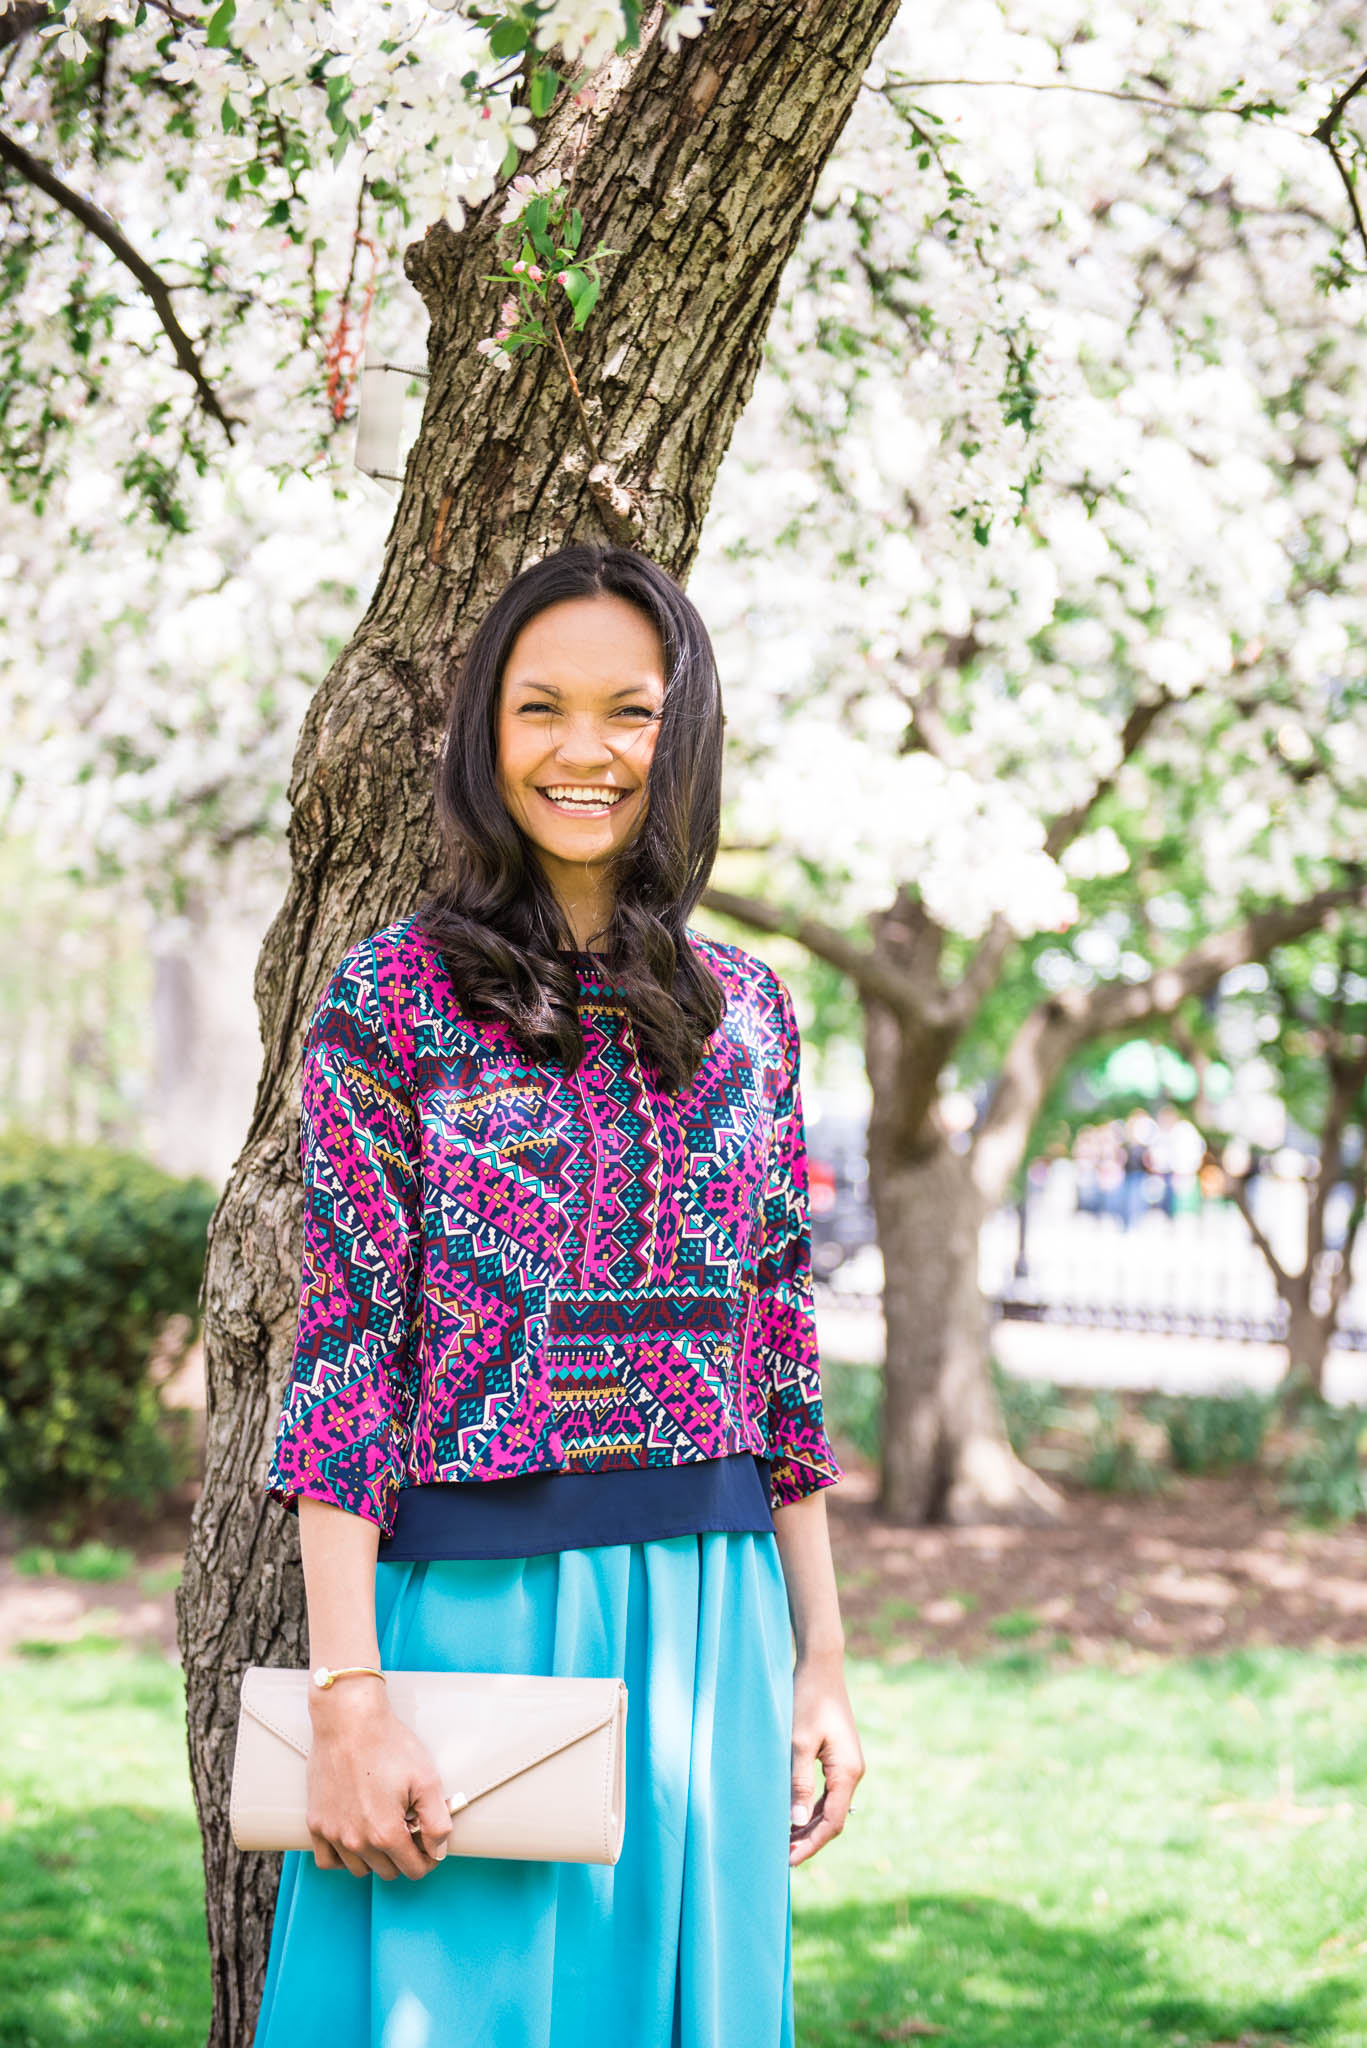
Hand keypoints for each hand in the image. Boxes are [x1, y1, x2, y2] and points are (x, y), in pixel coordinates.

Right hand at [305, 1682, 452, 1879]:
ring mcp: (332, 1834)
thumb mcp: (427, 1780)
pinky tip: (357, 1838)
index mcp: (386, 1833)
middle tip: (409, 1829)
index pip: (413, 1869)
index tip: (429, 1843)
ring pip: (360, 1869)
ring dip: (375, 1857)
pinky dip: (343, 1858)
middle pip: (388, 1871)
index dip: (428, 1858)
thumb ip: (438, 1822)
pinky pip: (327, 1861)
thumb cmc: (388, 1744)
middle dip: (404, 1856)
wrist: (349, 1720)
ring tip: (384, 1828)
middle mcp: (356, 1841)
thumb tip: (438, 1851)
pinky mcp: (315, 1823)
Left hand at [788, 1650, 863, 1866]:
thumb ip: (799, 1781)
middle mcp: (852, 1772)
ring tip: (783, 1841)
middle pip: (833, 1819)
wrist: (820, 1667)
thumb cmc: (807, 1700)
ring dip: (808, 1825)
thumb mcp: (799, 1742)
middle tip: (781, 1856)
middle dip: (808, 1839)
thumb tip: (796, 1819)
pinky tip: (792, 1814)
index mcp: (848, 1772)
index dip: (810, 1843)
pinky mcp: (838, 1758)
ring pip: (830, 1807)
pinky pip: (827, 1793)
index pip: (832, 1821)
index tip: (788, 1860)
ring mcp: (847, 1766)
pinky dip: (810, 1807)